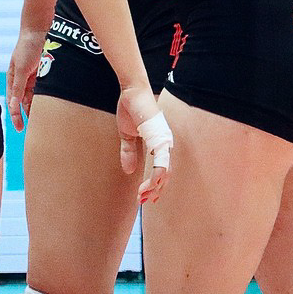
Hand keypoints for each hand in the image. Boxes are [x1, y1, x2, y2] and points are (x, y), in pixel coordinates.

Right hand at [5, 28, 45, 128]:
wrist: (41, 28)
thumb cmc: (28, 45)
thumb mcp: (22, 68)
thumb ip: (18, 87)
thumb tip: (13, 105)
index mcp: (13, 78)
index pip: (13, 102)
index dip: (15, 116)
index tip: (20, 129)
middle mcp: (22, 79)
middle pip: (24, 101)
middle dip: (28, 114)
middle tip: (35, 128)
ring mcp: (34, 76)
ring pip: (35, 96)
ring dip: (38, 106)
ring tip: (44, 118)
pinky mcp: (44, 72)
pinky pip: (44, 89)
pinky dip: (46, 96)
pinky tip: (52, 104)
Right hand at [115, 87, 171, 203]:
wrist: (132, 92)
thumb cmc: (131, 110)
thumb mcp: (127, 135)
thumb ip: (129, 152)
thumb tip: (129, 171)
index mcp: (158, 145)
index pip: (161, 171)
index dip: (154, 186)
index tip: (144, 197)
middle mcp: (164, 145)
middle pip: (165, 175)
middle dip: (155, 191)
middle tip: (143, 201)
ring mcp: (164, 141)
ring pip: (165, 171)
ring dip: (155, 186)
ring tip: (144, 196)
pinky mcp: (159, 136)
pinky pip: (162, 159)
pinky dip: (158, 174)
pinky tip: (152, 184)